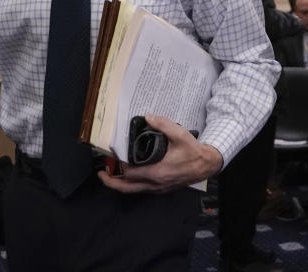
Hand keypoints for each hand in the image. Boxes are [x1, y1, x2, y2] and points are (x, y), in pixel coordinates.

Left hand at [97, 115, 222, 193]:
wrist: (207, 165)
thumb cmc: (193, 151)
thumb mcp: (180, 134)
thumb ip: (163, 124)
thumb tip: (148, 117)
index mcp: (158, 172)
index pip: (131, 172)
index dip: (118, 165)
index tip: (110, 156)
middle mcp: (156, 184)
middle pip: (128, 188)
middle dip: (112, 182)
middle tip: (101, 174)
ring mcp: (159, 188)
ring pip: (134, 191)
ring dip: (120, 184)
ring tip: (110, 176)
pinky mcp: (161, 189)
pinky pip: (141, 189)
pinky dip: (131, 185)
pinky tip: (127, 176)